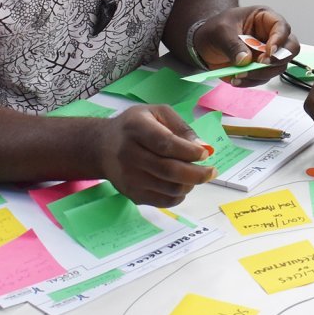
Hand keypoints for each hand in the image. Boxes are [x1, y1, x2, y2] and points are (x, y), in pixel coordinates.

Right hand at [96, 103, 212, 205]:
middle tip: (211, 171)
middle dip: (197, 173)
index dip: (189, 151)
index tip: (205, 153)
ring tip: (195, 175)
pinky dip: (180, 195)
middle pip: (169, 171)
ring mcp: (129, 178)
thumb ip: (181, 127)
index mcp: (136, 128)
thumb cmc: (135, 126)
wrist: (102, 147)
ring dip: (190, 184)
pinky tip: (181, 184)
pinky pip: (164, 201)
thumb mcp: (157, 113)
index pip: (165, 144)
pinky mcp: (132, 194)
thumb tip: (202, 146)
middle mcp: (129, 154)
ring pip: (169, 189)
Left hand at [192, 5, 293, 84]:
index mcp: (265, 19)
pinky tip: (236, 79)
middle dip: (278, 59)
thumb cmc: (216, 29)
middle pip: (290, 49)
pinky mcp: (260, 68)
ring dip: (261, 73)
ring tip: (240, 74)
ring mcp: (267, 54)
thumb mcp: (221, 31)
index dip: (280, 39)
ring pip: (278, 67)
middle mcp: (271, 36)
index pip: (282, 27)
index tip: (269, 51)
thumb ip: (233, 44)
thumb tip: (245, 60)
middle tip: (261, 64)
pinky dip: (251, 81)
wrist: (204, 45)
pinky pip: (263, 78)